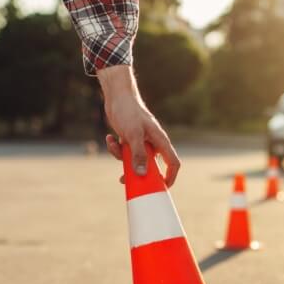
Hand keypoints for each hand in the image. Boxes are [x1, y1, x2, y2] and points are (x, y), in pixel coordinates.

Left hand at [97, 65, 180, 186]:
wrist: (117, 96)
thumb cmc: (129, 111)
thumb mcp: (133, 135)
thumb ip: (138, 155)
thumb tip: (141, 174)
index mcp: (160, 141)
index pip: (173, 162)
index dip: (170, 176)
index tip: (163, 187)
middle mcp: (153, 143)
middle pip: (151, 166)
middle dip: (137, 172)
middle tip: (124, 179)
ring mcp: (142, 142)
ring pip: (135, 161)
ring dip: (122, 157)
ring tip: (113, 144)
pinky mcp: (130, 140)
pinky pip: (125, 153)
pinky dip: (116, 148)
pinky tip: (110, 137)